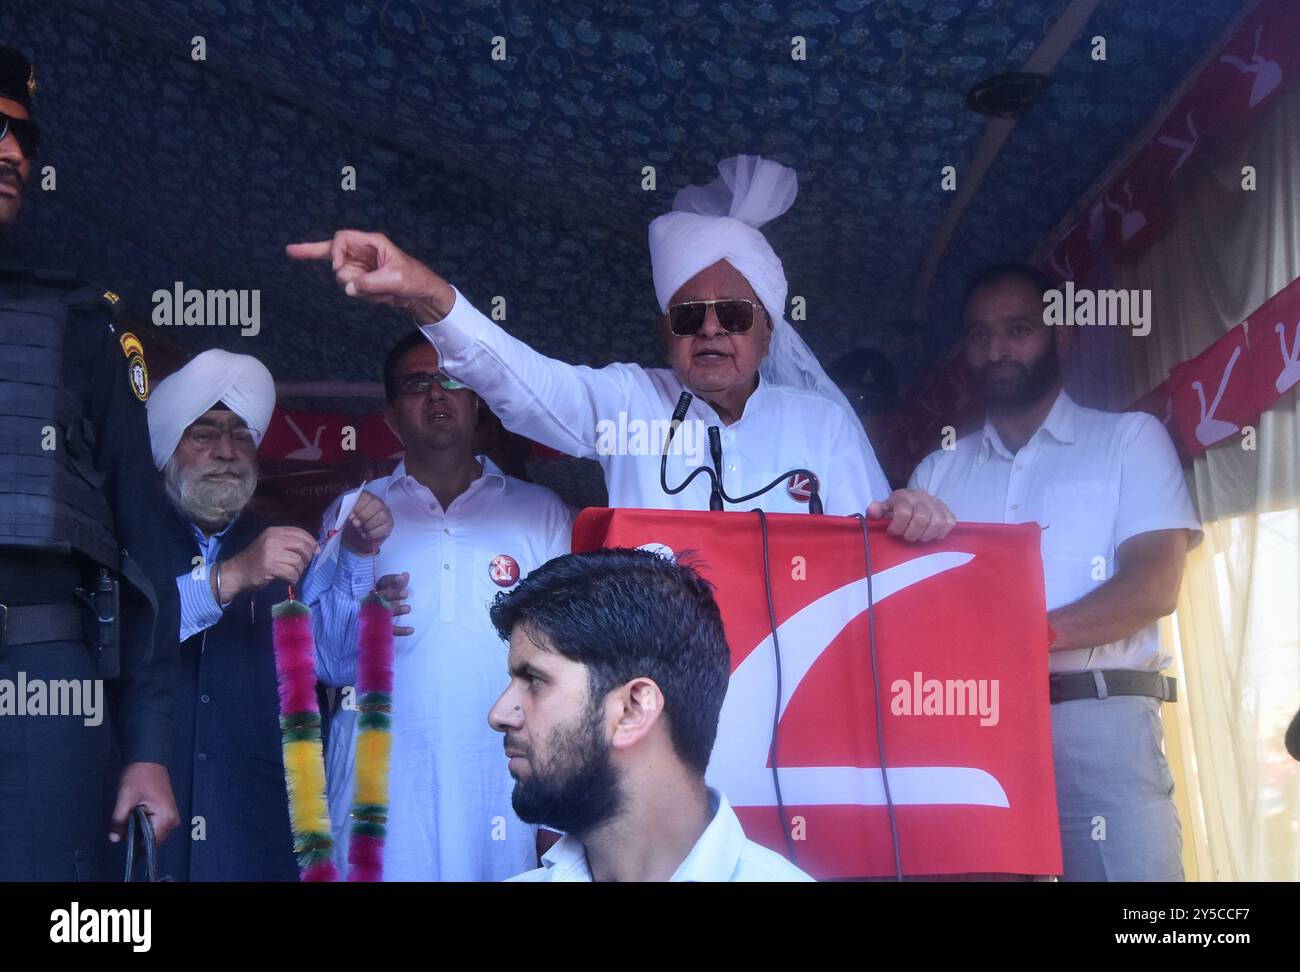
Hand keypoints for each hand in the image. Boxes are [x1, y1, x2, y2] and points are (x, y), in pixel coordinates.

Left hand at [110, 762, 178, 844]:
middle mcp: (172, 819)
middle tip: (128, 816)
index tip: (124, 831)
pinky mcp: (166, 813)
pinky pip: (153, 825)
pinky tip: (137, 810)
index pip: (149, 843)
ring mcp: (170, 816)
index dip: (133, 840)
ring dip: (138, 826)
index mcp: (166, 818)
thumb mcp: (126, 797)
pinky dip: (142, 821)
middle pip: (150, 839)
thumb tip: (115, 837)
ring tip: (133, 810)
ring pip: (151, 832)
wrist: (149, 759)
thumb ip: (119, 820)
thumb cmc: (141, 774)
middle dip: (136, 832)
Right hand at [222, 526, 318, 599]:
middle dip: (308, 556)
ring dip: (300, 570)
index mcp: (274, 531)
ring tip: (295, 573)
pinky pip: (292, 572)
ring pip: (298, 560)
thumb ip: (289, 543)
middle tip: (305, 564)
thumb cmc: (256, 559)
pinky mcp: (270, 567)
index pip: (300, 532)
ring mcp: (271, 553)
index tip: (316, 551)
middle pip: (302, 545)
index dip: (311, 541)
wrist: (236, 572)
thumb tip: (315, 548)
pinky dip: (294, 578)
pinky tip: (291, 580)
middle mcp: (273, 539)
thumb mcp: (270, 544)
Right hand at [286, 230, 455, 322]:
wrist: (421, 295)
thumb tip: (348, 288)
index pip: (343, 238)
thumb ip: (370, 283)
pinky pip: (352, 289)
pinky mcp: (362, 281)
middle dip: (320, 255)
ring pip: (344, 277)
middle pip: (334, 252)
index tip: (338, 267)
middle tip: (294, 250)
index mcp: (373, 243)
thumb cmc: (414, 279)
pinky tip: (382, 295)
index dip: (336, 251)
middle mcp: (364, 253)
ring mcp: (361, 267)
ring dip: (361, 289)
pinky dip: (365, 296)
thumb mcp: (395, 279)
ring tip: (382, 291)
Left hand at [341, 490, 392, 555]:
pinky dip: (372, 533)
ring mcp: (385, 513)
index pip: (366, 497)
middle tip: (355, 524)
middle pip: (376, 505)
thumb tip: (351, 517)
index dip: (358, 507)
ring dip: (368, 525)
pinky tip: (365, 535)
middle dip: (364, 516)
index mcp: (367, 497)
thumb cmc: (351, 520)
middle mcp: (378, 503)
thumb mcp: (345, 513)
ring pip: (382, 516)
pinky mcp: (388, 525)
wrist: (356, 532)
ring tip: (360, 530)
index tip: (350, 516)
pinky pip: (384, 528)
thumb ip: (346, 511)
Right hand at [375, 572, 412, 636]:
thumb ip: (398, 584)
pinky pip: (388, 630)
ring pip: (383, 612)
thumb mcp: (389, 593)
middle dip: (393, 594)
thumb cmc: (380, 604)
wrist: (364, 623)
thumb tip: (406, 574)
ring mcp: (375, 615)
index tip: (402, 577)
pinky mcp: (378, 629)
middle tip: (406, 593)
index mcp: (376, 591)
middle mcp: (373, 602)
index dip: (391, 580)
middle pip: (381, 596)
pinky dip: (400, 631)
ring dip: (396, 610)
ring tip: (408, 608)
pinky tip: (411, 630)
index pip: (382, 583)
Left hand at [866, 488, 955, 541]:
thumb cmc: (894, 512)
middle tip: (906, 536)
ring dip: (925, 535)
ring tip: (918, 536)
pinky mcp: (948, 511)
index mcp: (903, 496)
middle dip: (911, 533)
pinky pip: (949, 523)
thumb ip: (875, 512)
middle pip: (921, 519)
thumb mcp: (881, 512)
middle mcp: (921, 496)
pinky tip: (929, 534)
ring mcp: (936, 503)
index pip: (904, 512)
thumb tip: (874, 510)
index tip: (893, 531)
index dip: (897, 527)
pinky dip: (939, 533)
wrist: (912, 504)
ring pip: (937, 522)